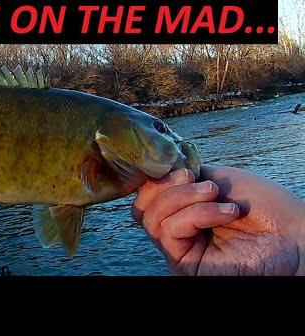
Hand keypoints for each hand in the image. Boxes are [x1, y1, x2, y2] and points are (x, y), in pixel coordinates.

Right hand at [132, 165, 304, 274]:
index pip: (149, 195)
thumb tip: (158, 174)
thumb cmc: (266, 207)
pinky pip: (170, 233)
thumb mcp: (218, 177)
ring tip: (214, 195)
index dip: (157, 178)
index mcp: (184, 208)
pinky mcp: (185, 265)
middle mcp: (179, 229)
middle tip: (194, 178)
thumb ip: (184, 178)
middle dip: (166, 186)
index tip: (181, 167)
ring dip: (183, 198)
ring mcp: (181, 248)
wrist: (295, 234)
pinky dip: (195, 214)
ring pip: (152, 218)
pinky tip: (222, 212)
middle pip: (142, 207)